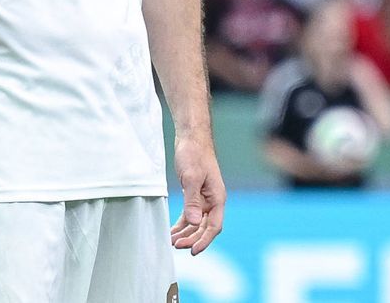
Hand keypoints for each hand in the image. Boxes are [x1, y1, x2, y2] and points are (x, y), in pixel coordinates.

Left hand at [169, 133, 225, 255]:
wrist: (191, 137)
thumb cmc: (193, 154)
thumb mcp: (190, 177)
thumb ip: (192, 201)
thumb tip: (193, 223)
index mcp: (217, 198)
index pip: (214, 226)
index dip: (204, 240)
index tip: (192, 251)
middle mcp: (213, 200)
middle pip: (205, 227)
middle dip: (192, 238)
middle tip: (176, 246)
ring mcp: (205, 198)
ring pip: (197, 222)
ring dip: (186, 233)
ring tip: (172, 241)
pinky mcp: (195, 194)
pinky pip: (190, 214)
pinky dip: (183, 223)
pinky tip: (174, 230)